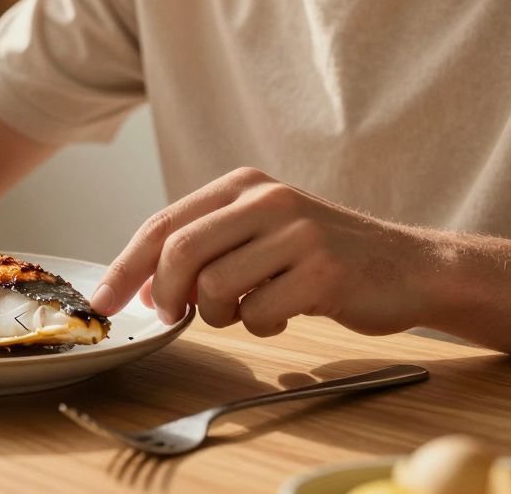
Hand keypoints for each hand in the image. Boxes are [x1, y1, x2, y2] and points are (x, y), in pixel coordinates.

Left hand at [89, 167, 427, 337]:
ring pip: (215, 286)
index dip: (126, 267)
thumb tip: (144, 286)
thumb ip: (204, 248)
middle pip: (179, 251)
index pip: (164, 224)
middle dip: (164, 293)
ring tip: (246, 309)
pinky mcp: (323, 270)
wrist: (408, 266)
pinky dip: (261, 325)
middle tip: (172, 316)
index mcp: (242, 185)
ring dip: (218, 315)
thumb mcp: (260, 232)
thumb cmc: (320, 257)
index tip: (102, 302)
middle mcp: (267, 199)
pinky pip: (259, 312)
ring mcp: (297, 232)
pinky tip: (284, 314)